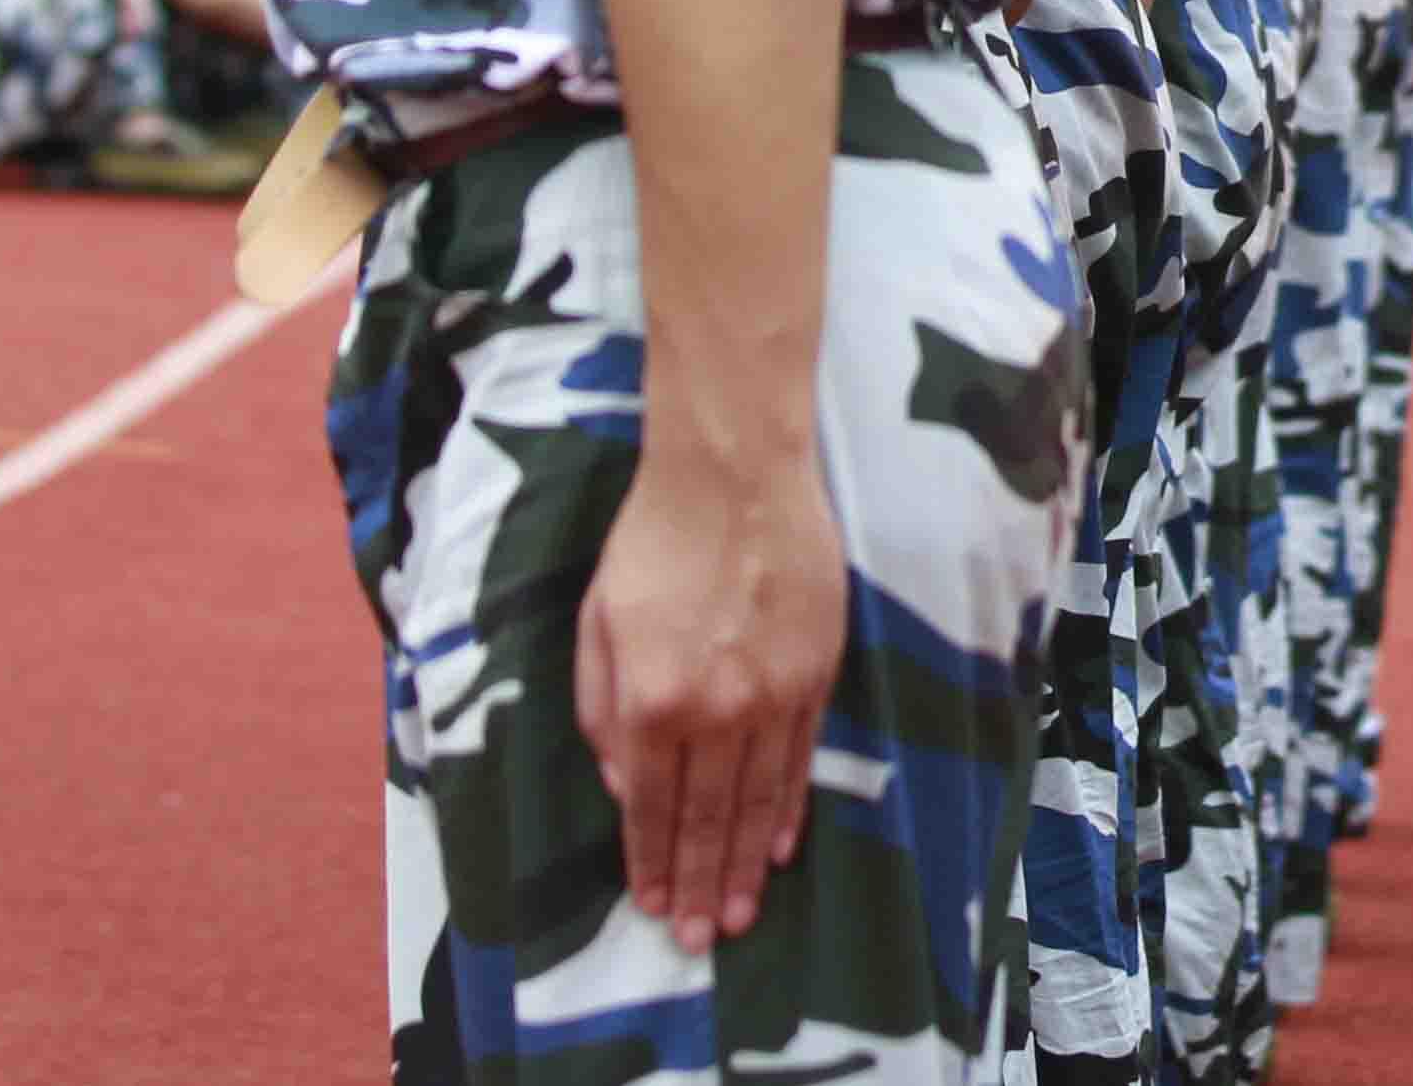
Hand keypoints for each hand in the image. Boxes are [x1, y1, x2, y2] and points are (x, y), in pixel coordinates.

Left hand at [575, 447, 844, 953]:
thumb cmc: (650, 542)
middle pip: (706, 819)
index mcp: (650, 702)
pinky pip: (801, 756)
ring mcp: (773, 694)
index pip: (647, 806)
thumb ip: (601, 712)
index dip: (649, 862)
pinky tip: (779, 844)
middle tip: (699, 938)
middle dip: (698, 884)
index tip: (650, 907)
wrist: (734, 474)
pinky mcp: (816, 672)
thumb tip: (620, 784)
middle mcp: (715, 711)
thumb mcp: (596, 627)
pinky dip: (789, 807)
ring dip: (744, 864)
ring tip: (739, 913)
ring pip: (758, 800)